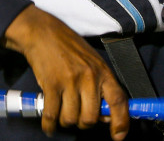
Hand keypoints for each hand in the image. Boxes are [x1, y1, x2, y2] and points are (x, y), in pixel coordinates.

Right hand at [2, 6, 128, 140]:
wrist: (43, 32)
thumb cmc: (68, 48)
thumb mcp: (92, 62)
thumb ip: (100, 86)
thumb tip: (105, 116)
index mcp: (103, 72)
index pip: (118, 101)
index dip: (121, 122)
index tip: (118, 136)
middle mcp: (89, 77)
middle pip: (90, 118)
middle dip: (83, 123)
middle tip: (76, 116)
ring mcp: (70, 81)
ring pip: (71, 119)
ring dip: (65, 122)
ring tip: (61, 113)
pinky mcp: (51, 84)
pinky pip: (52, 115)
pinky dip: (49, 125)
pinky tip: (48, 125)